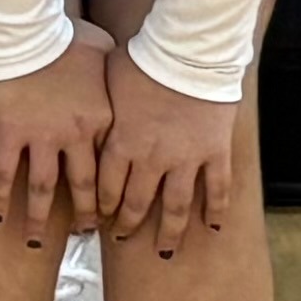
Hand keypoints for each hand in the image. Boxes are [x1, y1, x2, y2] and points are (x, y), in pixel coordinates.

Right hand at [0, 28, 115, 246]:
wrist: (23, 29)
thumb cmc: (62, 34)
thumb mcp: (100, 48)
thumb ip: (110, 67)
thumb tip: (118, 69)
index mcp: (101, 117)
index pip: (111, 164)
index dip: (113, 190)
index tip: (114, 209)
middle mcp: (75, 134)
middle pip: (84, 185)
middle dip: (86, 215)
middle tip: (86, 234)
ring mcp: (42, 136)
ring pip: (45, 188)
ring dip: (41, 218)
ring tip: (35, 241)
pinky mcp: (11, 132)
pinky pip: (6, 172)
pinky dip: (1, 195)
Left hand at [100, 57, 244, 257]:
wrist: (188, 50)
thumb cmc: (144, 58)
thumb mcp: (109, 82)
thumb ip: (101, 107)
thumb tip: (83, 110)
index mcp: (122, 142)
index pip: (106, 185)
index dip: (101, 205)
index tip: (97, 217)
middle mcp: (152, 158)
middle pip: (138, 202)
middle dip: (128, 223)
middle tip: (122, 237)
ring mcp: (186, 158)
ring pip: (177, 206)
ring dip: (170, 231)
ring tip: (165, 250)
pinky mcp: (215, 152)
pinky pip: (217, 188)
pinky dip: (216, 210)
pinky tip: (214, 227)